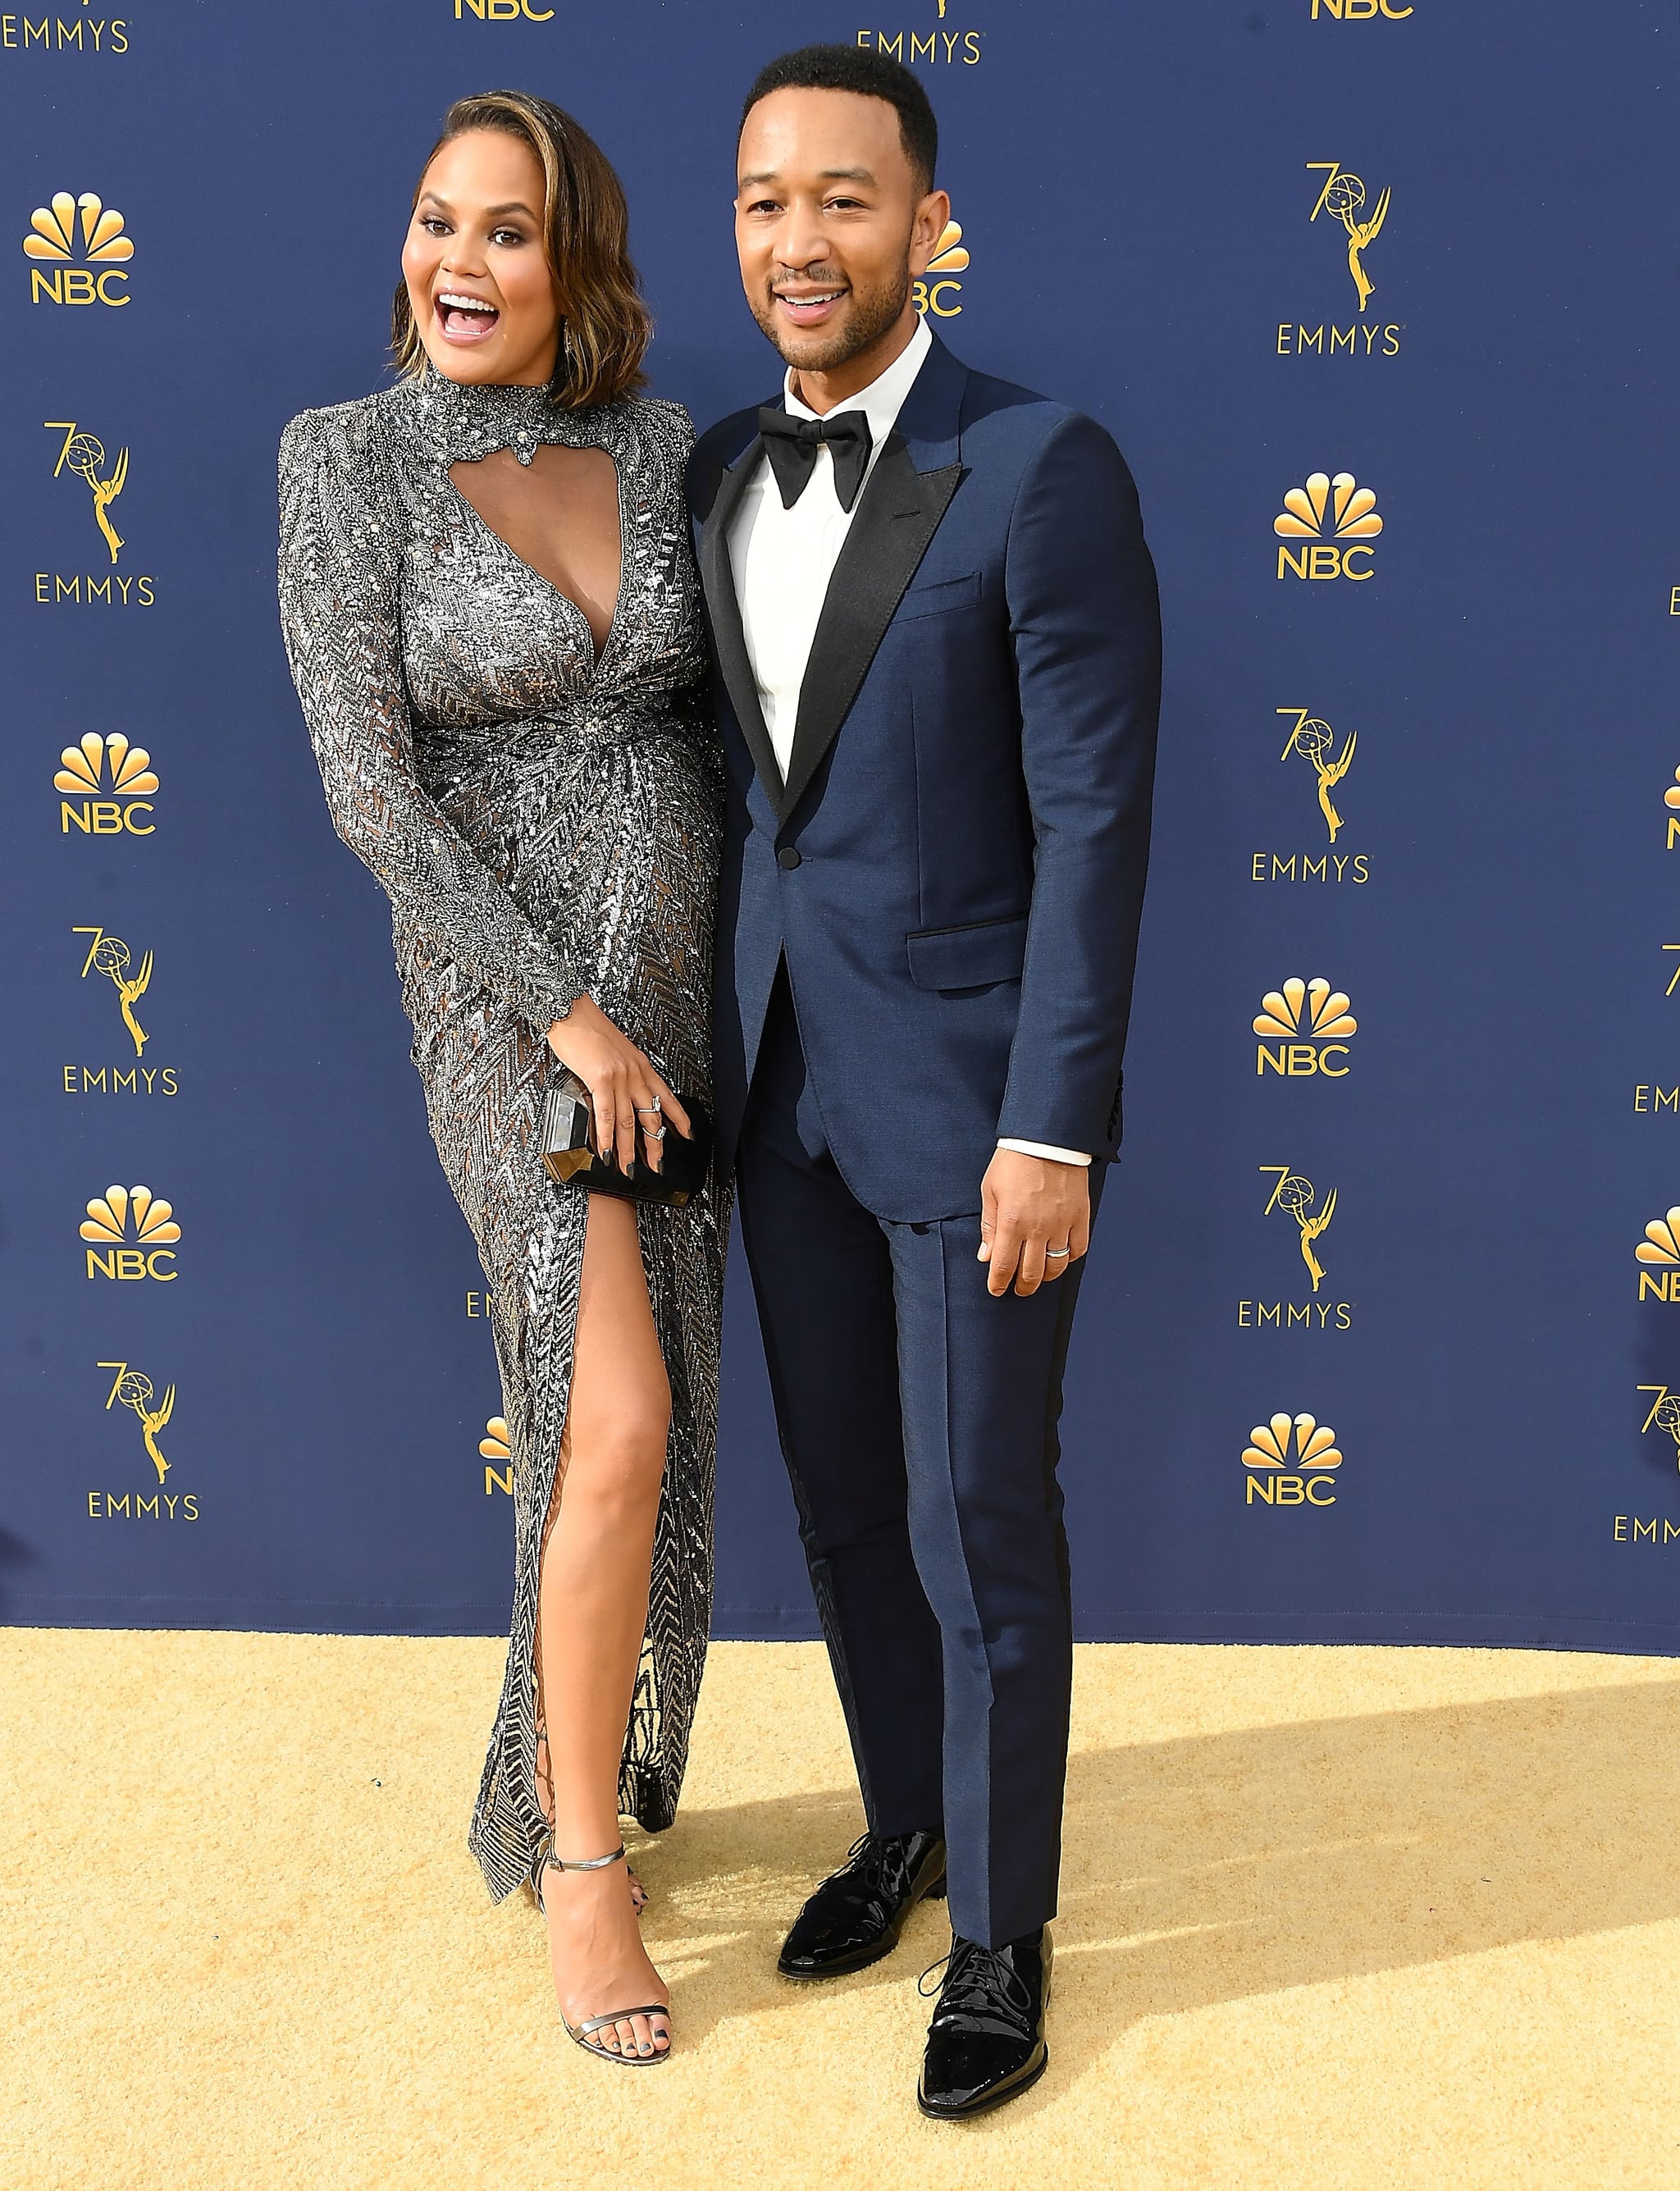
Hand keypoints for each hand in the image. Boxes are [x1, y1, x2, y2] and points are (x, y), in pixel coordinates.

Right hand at [547, 996, 690, 1175]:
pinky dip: (606, 1138)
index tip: (687, 1134)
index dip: (679, 1118)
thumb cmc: (587, 1028)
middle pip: (651, 1116)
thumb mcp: (614, 1051)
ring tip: (628, 1168)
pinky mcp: (602, 1079)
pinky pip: (607, 1115)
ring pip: (629, 1122)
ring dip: (628, 1150)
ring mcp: (620, 1077)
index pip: (667, 1097)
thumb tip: (618, 1094)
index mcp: (641, 1065)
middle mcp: (636, 1073)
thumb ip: (620, 1073)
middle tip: (657, 1166)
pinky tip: (606, 1152)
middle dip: (655, 1145)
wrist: (570, 1011)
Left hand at [978, 1148, 1089, 1297]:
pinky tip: (1060, 1257)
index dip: (999, 1283)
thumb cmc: (1014, 1160)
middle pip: (1032, 1273)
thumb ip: (989, 1226)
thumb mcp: (990, 1191)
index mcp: (1012, 1222)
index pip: (1005, 1266)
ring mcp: (1062, 1224)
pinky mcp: (1080, 1216)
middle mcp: (1039, 1228)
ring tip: (1038, 1276)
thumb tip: (986, 1256)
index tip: (996, 1290)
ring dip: (1045, 1277)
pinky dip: (1069, 1258)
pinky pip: (1078, 1248)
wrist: (1046, 1138)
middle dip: (1023, 1287)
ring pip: (1056, 1266)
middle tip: (1018, 1289)